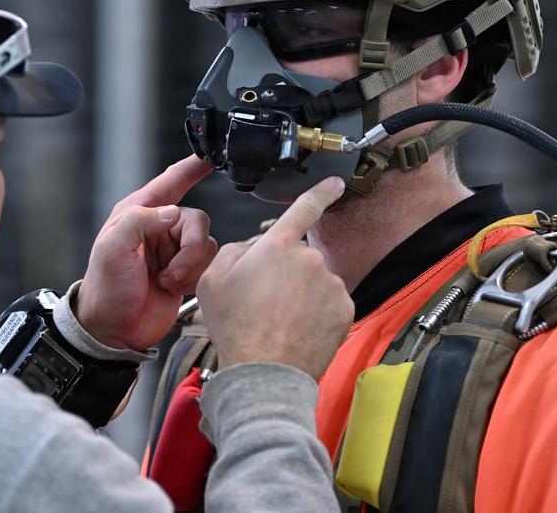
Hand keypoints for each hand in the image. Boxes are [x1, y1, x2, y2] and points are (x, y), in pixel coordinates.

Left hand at [76, 155, 216, 351]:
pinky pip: (207, 264)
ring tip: (167, 282)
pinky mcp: (184, 271)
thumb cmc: (105, 289)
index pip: (170, 182)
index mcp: (138, 214)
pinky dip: (194, 278)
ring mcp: (173, 250)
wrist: (114, 330)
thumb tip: (172, 213)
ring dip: (190, 267)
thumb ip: (139, 223)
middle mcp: (158, 228)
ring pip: (206, 244)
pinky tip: (174, 288)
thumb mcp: (112, 251)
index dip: (192, 168)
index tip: (211, 157)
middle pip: (196, 221)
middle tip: (171, 273)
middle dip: (190, 250)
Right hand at [196, 177, 353, 380]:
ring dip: (304, 295)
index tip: (336, 183)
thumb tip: (252, 249)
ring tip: (282, 321)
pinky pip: (331, 303)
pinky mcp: (344, 308)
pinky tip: (299, 329)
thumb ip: (233, 252)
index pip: (305, 207)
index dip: (322, 191)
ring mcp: (330, 284)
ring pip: (317, 282)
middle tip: (267, 303)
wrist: (264, 372)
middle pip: (301, 258)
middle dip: (287, 274)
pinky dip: (319, 314)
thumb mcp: (212, 281)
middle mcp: (308, 259)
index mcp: (277, 245)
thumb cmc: (237, 329)